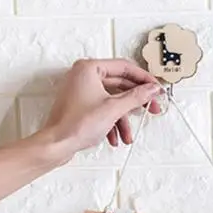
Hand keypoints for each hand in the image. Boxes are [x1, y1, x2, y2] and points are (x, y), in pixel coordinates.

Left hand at [40, 58, 162, 159]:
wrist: (56, 144)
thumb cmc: (76, 124)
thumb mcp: (113, 109)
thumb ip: (136, 97)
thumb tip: (152, 89)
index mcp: (90, 68)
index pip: (124, 67)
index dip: (144, 79)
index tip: (156, 88)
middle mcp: (84, 75)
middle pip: (119, 85)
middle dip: (135, 103)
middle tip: (152, 109)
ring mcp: (81, 91)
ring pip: (111, 101)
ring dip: (122, 120)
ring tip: (128, 136)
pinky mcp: (80, 106)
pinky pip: (102, 109)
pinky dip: (111, 123)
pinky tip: (114, 139)